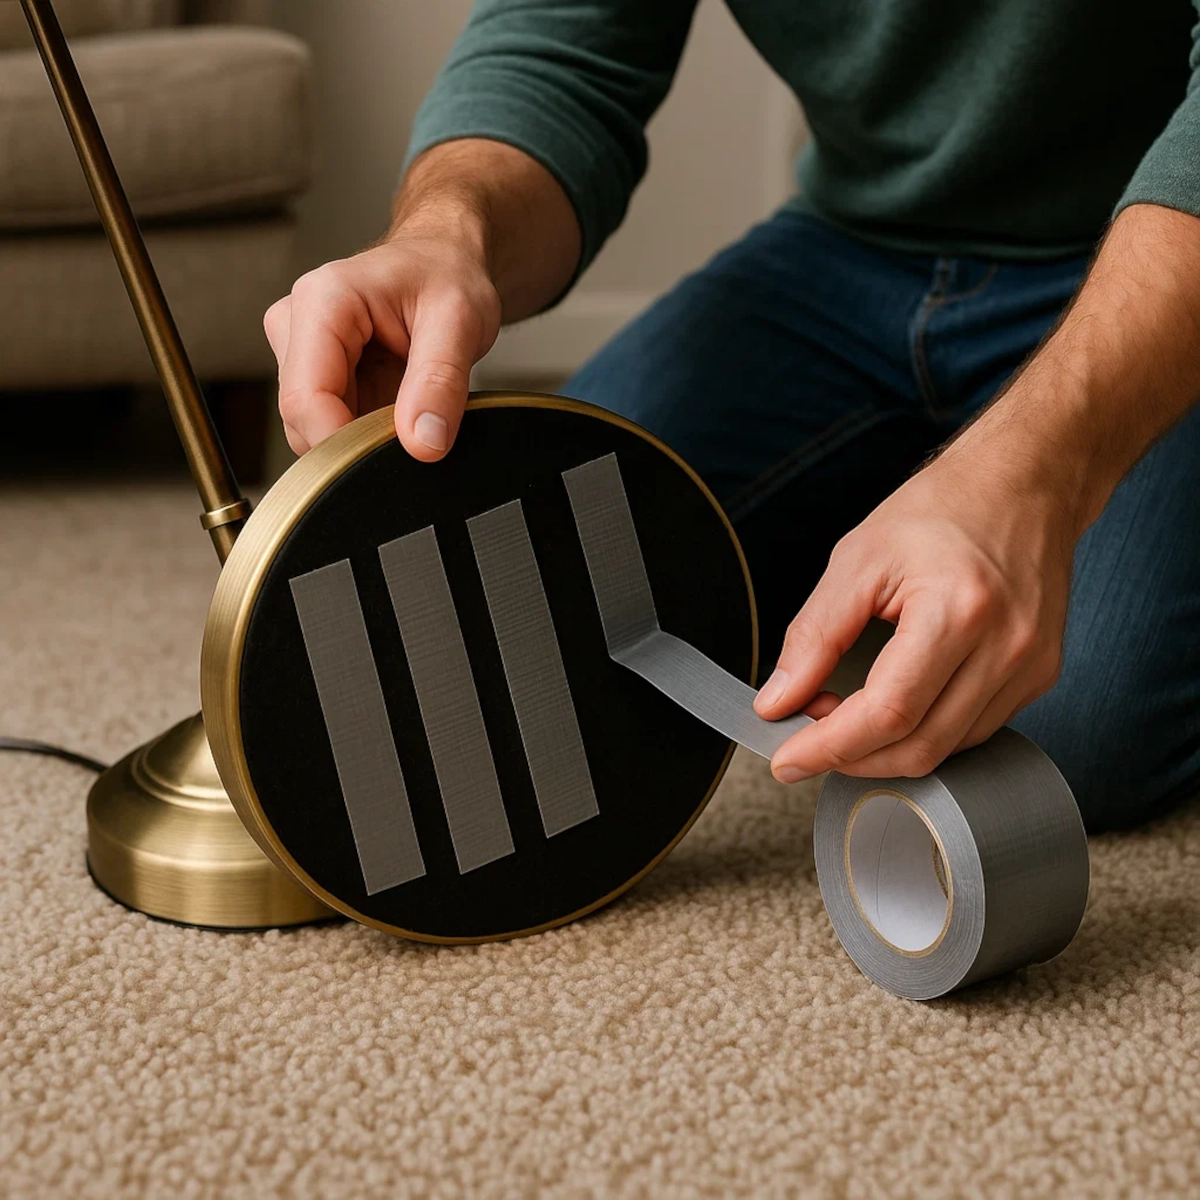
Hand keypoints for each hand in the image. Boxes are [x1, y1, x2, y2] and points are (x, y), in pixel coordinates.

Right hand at [264, 223, 500, 458]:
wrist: (441, 261)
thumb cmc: (445, 276)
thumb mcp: (460, 322)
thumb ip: (441, 383)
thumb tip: (422, 443)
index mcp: (322, 302)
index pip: (306, 400)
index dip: (346, 445)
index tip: (395, 457)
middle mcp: (295, 325)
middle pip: (303, 421)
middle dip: (359, 443)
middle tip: (416, 424)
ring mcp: (299, 353)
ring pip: (313, 430)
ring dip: (363, 437)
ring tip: (408, 404)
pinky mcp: (312, 375)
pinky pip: (329, 426)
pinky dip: (364, 432)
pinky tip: (394, 406)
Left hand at [752, 447, 1077, 781]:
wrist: (1023, 483)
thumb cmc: (943, 510)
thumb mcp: (857, 560)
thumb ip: (813, 636)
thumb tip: (777, 701)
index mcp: (958, 610)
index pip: (887, 712)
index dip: (830, 747)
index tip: (787, 759)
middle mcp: (1007, 646)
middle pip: (919, 745)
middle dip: (851, 758)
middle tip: (805, 740)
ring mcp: (1031, 666)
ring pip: (947, 749)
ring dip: (884, 750)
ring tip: (841, 716)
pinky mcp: (1039, 676)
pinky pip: (972, 731)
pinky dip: (922, 732)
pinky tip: (890, 710)